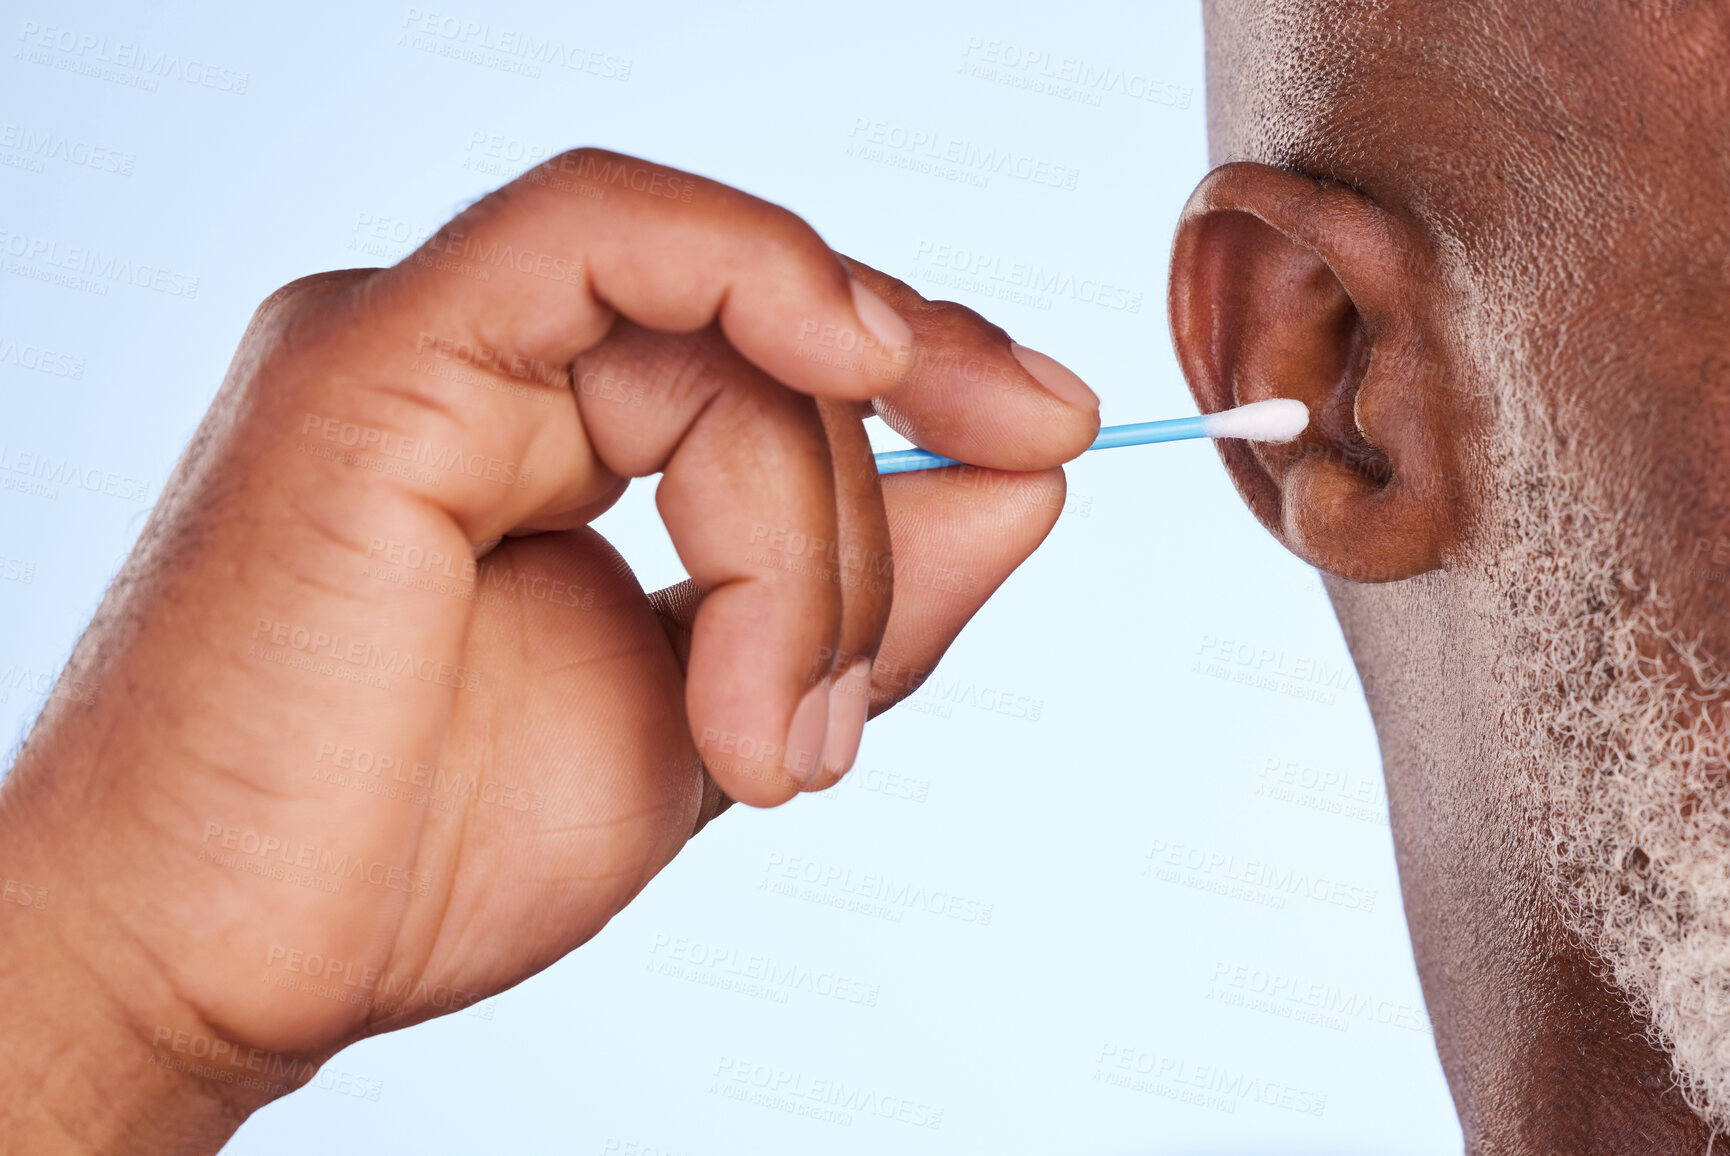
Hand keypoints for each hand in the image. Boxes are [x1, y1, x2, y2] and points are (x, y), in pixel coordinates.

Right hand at [0, 149, 1096, 1152]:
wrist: (218, 964)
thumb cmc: (425, 853)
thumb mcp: (714, 711)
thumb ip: (866, 590)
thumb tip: (1029, 479)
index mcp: (541, 429)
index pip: (769, 349)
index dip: (927, 375)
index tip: (1049, 437)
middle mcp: (481, 364)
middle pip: (765, 347)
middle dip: (865, 518)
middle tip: (836, 714)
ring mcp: (422, 343)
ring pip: (717, 330)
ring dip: (798, 534)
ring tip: (753, 733)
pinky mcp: (375, 358)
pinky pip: (598, 232)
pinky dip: (754, 274)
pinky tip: (854, 355)